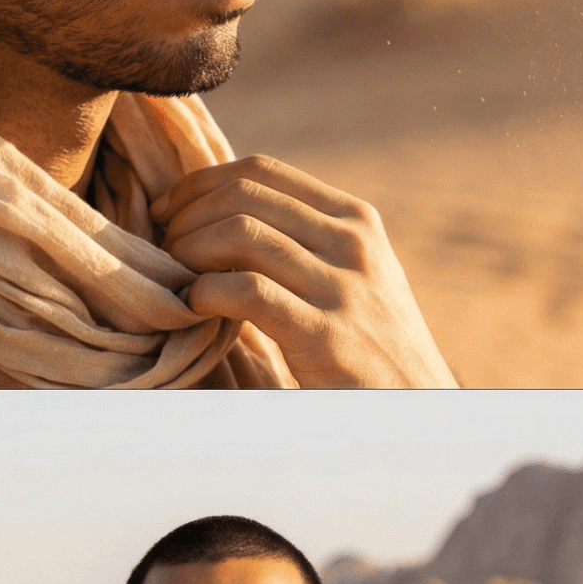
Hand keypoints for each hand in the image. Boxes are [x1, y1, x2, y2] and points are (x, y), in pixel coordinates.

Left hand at [150, 155, 459, 387]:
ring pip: (240, 235)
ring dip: (189, 252)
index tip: (169, 209)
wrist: (418, 412)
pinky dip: (205, 292)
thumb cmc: (371, 346)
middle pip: (242, 196)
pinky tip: (194, 308)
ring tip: (175, 278)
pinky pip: (246, 291)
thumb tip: (220, 214)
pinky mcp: (325, 335)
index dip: (201, 183)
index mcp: (356, 219)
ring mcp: (342, 287)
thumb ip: (306, 241)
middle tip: (164, 248)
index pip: (261, 171)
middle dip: (187, 216)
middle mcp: (352, 243)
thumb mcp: (355, 276)